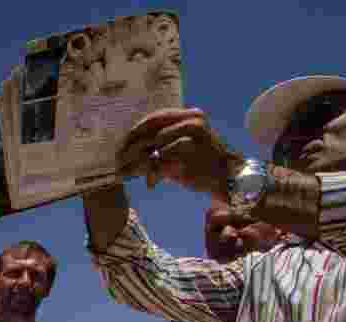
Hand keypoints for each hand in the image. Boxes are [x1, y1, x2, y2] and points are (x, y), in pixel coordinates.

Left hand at [118, 108, 243, 197]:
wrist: (226, 179)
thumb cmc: (198, 165)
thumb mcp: (175, 152)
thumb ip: (155, 147)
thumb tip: (124, 150)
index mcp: (189, 115)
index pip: (154, 119)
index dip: (134, 133)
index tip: (120, 148)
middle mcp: (193, 120)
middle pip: (152, 129)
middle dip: (131, 147)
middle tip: (119, 163)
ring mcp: (195, 134)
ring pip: (156, 143)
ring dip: (141, 161)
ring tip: (130, 174)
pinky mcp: (194, 151)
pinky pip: (164, 160)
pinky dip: (154, 173)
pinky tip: (151, 183)